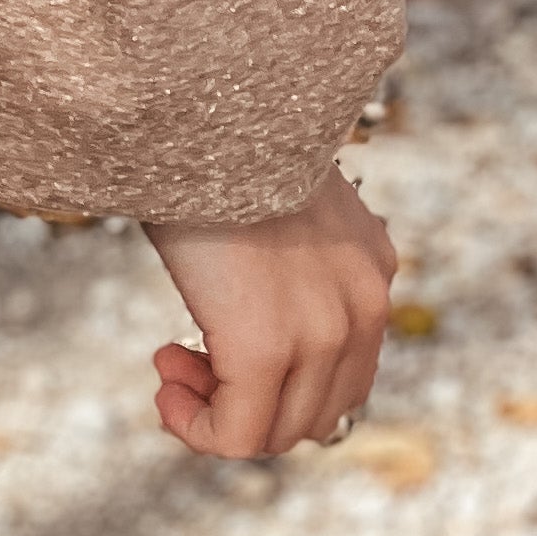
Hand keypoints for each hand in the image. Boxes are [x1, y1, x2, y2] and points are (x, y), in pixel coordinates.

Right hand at [139, 162, 394, 456]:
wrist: (196, 100)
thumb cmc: (216, 134)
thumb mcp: (276, 194)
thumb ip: (288, 251)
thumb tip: (250, 290)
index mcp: (370, 265)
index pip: (342, 369)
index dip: (276, 378)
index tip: (214, 342)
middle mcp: (364, 305)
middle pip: (315, 411)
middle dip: (247, 400)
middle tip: (181, 357)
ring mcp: (324, 332)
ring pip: (277, 430)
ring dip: (218, 412)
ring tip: (169, 367)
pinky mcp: (267, 348)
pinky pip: (239, 435)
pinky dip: (198, 429)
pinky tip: (166, 388)